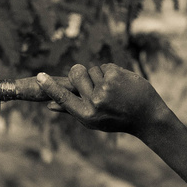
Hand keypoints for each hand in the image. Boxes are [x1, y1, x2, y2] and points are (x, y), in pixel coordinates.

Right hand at [37, 63, 170, 135]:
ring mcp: (105, 89)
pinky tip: (120, 83)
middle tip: (89, 79)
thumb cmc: (116, 119)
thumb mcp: (92, 120)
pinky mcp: (117, 77)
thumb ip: (71, 110)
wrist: (147, 117)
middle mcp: (94, 102)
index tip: (40, 76)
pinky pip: (105, 66)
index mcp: (85, 114)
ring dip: (100, 75)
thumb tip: (49, 105)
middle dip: (80, 72)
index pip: (63, 98)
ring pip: (92, 69)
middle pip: (76, 73)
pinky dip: (111, 72)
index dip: (50, 87)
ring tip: (113, 89)